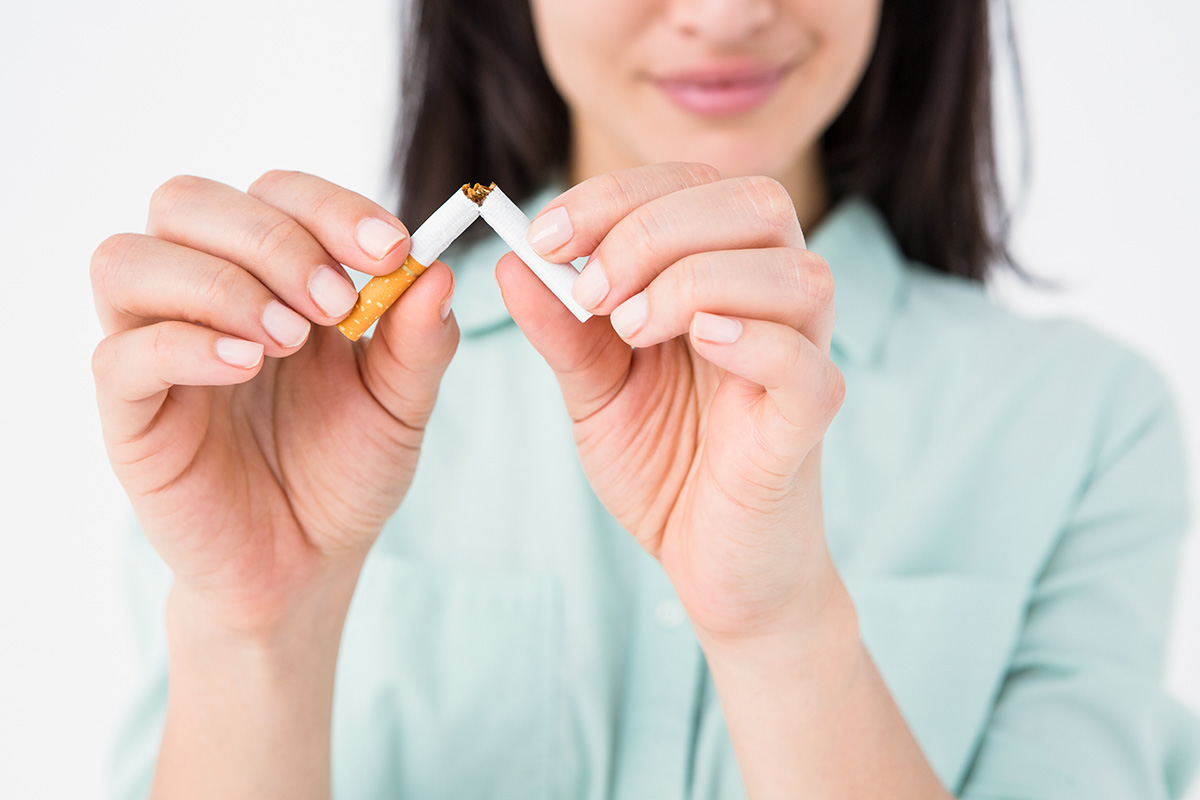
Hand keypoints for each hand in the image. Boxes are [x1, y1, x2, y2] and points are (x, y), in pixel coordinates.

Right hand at [91, 170, 458, 635]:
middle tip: (335, 303)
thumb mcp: (400, 405)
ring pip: (129, 259)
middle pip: (187, 201)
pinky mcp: (130, 412)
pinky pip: (121, 352)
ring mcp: (156, 349)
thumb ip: (419, 340)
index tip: (392, 250)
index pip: (274, 193)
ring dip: (220, 283)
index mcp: (271, 279)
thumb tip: (438, 269)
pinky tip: (245, 368)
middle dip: (272, 238)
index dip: (329, 206)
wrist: (308, 563)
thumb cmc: (345, 472)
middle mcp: (203, 297)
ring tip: (287, 341)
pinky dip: (183, 344)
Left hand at [497, 163, 845, 640]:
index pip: (690, 187)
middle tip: (588, 290)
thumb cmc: (667, 468)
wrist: (713, 567)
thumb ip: (561, 330)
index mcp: (724, 276)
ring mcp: (803, 358)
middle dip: (652, 228)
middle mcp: (775, 302)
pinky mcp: (809, 421)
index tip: (542, 236)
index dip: (614, 195)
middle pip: (753, 203)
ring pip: (793, 272)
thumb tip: (510, 262)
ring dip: (695, 280)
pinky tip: (698, 345)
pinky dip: (751, 340)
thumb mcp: (595, 392)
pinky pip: (803, 362)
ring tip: (632, 330)